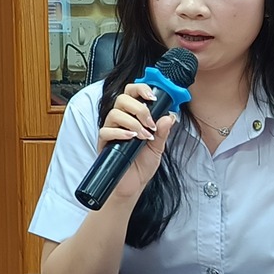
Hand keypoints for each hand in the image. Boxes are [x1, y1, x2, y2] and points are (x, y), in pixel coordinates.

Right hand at [95, 85, 179, 204]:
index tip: (153, 98)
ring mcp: (111, 130)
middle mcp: (121, 120)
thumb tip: (170, 116)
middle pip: (122, 99)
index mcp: (134, 116)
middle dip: (139, 108)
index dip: (141, 89)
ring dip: (132, 122)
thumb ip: (162, 131)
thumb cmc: (142, 165)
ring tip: (143, 136)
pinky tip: (131, 138)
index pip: (132, 93)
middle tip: (149, 122)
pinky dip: (120, 132)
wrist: (133, 184)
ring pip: (114, 113)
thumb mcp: (158, 147)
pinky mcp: (103, 142)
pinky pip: (106, 130)